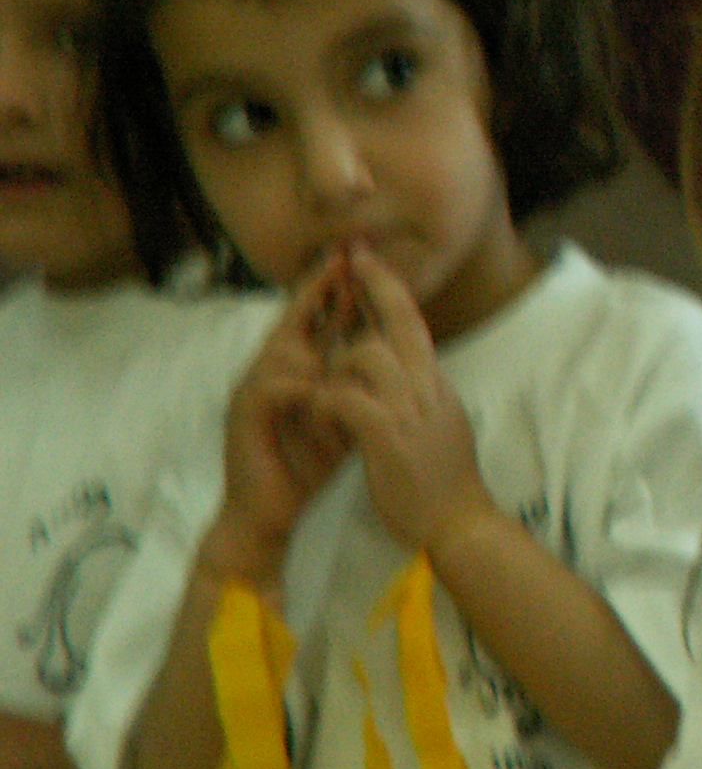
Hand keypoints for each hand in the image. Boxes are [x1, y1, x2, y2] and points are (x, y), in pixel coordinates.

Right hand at [208, 266, 356, 584]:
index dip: (338, 289)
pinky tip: (314, 387)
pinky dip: (296, 386)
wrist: (271, 512)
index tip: (363, 259)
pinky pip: (270, 389)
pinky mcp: (243, 418)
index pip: (318, 320)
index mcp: (299, 368)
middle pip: (295, 319)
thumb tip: (391, 349)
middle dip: (318, 289)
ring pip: (282, 350)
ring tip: (332, 329)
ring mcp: (254, 392)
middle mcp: (272, 371)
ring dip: (312, 343)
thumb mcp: (345, 412)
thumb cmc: (308, 461)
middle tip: (342, 257)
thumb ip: (358, 380)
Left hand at [308, 245, 498, 561]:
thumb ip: (426, 396)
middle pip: (400, 323)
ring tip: (328, 393)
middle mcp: (428, 389)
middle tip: (351, 259)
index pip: (415, 327)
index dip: (391, 292)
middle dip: (375, 288)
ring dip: (338, 367)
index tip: (370, 263)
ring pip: (368, 356)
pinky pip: (348, 399)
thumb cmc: (447, 484)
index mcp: (437, 387)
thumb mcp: (444, 426)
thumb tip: (415, 373)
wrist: (459, 523)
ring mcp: (410, 411)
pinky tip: (324, 415)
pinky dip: (329, 401)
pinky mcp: (387, 436)